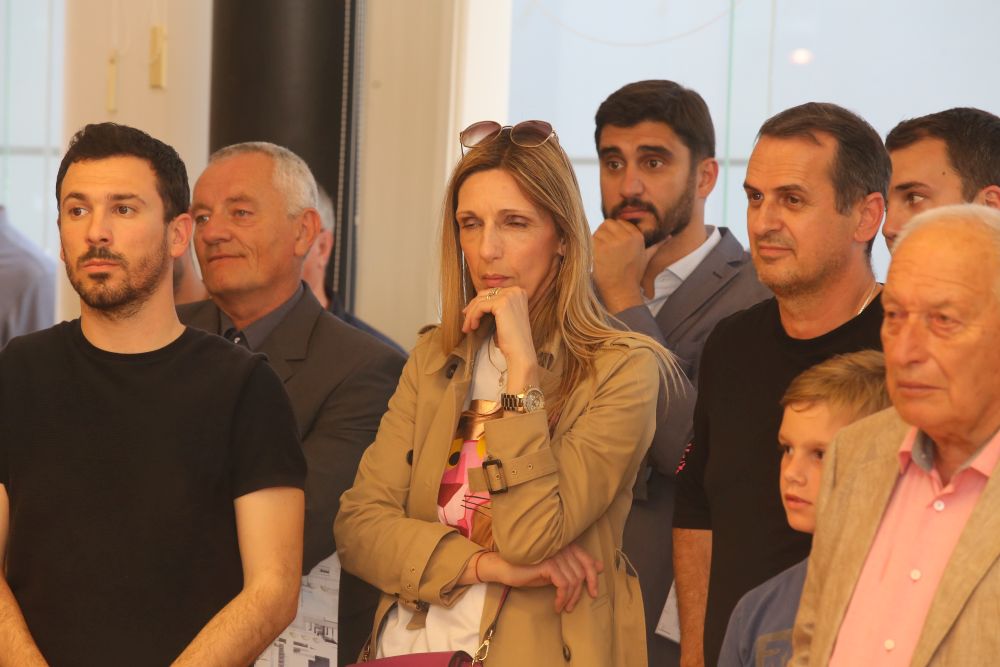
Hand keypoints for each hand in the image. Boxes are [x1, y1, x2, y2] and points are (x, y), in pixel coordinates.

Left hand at [461, 286, 538, 390]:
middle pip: (485, 294)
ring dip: (470, 314)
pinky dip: (473, 317)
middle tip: (465, 318)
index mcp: (518, 292)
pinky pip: (480, 307)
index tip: (470, 312)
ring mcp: (509, 296)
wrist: (520, 351)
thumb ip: (495, 306)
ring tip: (467, 327)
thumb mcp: (505, 317)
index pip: (493, 292)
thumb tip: (477, 302)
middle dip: (472, 306)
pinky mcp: (501, 304)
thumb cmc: (512, 339)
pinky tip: (472, 327)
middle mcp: (515, 291)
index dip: (479, 302)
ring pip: (480, 300)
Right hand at [475, 545, 603, 612]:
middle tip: (571, 606)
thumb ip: (575, 568)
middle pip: (582, 572)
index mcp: (566, 546)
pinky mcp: (548, 563)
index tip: (592, 593)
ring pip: (573, 580)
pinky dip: (562, 598)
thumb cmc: (530, 570)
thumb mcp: (556, 571)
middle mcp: (562, 547)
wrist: (506, 569)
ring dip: (570, 598)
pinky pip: (563, 584)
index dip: (593, 578)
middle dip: (579, 593)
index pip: (587, 561)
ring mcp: (555, 554)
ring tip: (563, 607)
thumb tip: (599, 567)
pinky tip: (556, 605)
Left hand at [592, 218, 664, 312]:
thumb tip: (669, 236)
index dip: (614, 232)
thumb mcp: (647, 257)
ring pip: (599, 231)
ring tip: (602, 254)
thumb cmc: (633, 275)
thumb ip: (657, 245)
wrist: (622, 290)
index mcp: (637, 236)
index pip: (619, 222)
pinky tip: (596, 257)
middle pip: (608, 224)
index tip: (614, 246)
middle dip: (604, 234)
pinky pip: (591, 239)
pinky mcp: (600, 248)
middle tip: (605, 249)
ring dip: (596, 240)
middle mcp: (626, 237)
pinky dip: (591, 247)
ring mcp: (613, 242)